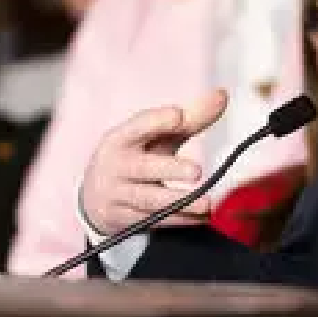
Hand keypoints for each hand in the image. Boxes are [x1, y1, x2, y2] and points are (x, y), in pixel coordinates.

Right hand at [81, 89, 228, 235]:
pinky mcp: (124, 219)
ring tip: (207, 204)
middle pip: (143, 168)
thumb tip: (222, 96)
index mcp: (121, 139)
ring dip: (180, 203)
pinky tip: (201, 217)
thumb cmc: (134, 157)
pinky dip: (180, 220)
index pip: (137, 126)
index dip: (156, 120)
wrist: (95, 197)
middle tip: (196, 171)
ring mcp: (118, 195)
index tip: (178, 115)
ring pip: (149, 199)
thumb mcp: (155, 137)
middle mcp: (116, 166)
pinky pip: (154, 221)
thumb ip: (189, 118)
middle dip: (169, 169)